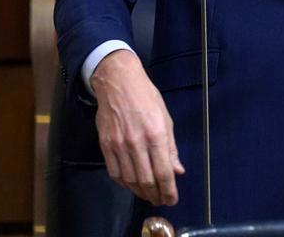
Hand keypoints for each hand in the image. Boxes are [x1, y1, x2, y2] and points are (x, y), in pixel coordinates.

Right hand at [91, 49, 184, 206]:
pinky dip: (124, 183)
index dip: (168, 190)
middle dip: (155, 195)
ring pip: (130, 179)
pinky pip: (114, 172)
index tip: (172, 199)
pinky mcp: (105, 145)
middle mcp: (137, 142)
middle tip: (161, 201)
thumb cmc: (146, 97)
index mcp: (156, 134)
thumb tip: (177, 170)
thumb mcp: (166, 118)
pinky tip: (131, 185)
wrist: (119, 83)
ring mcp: (119, 144)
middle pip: (146, 180)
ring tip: (148, 196)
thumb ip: (171, 148)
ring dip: (140, 192)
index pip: (163, 171)